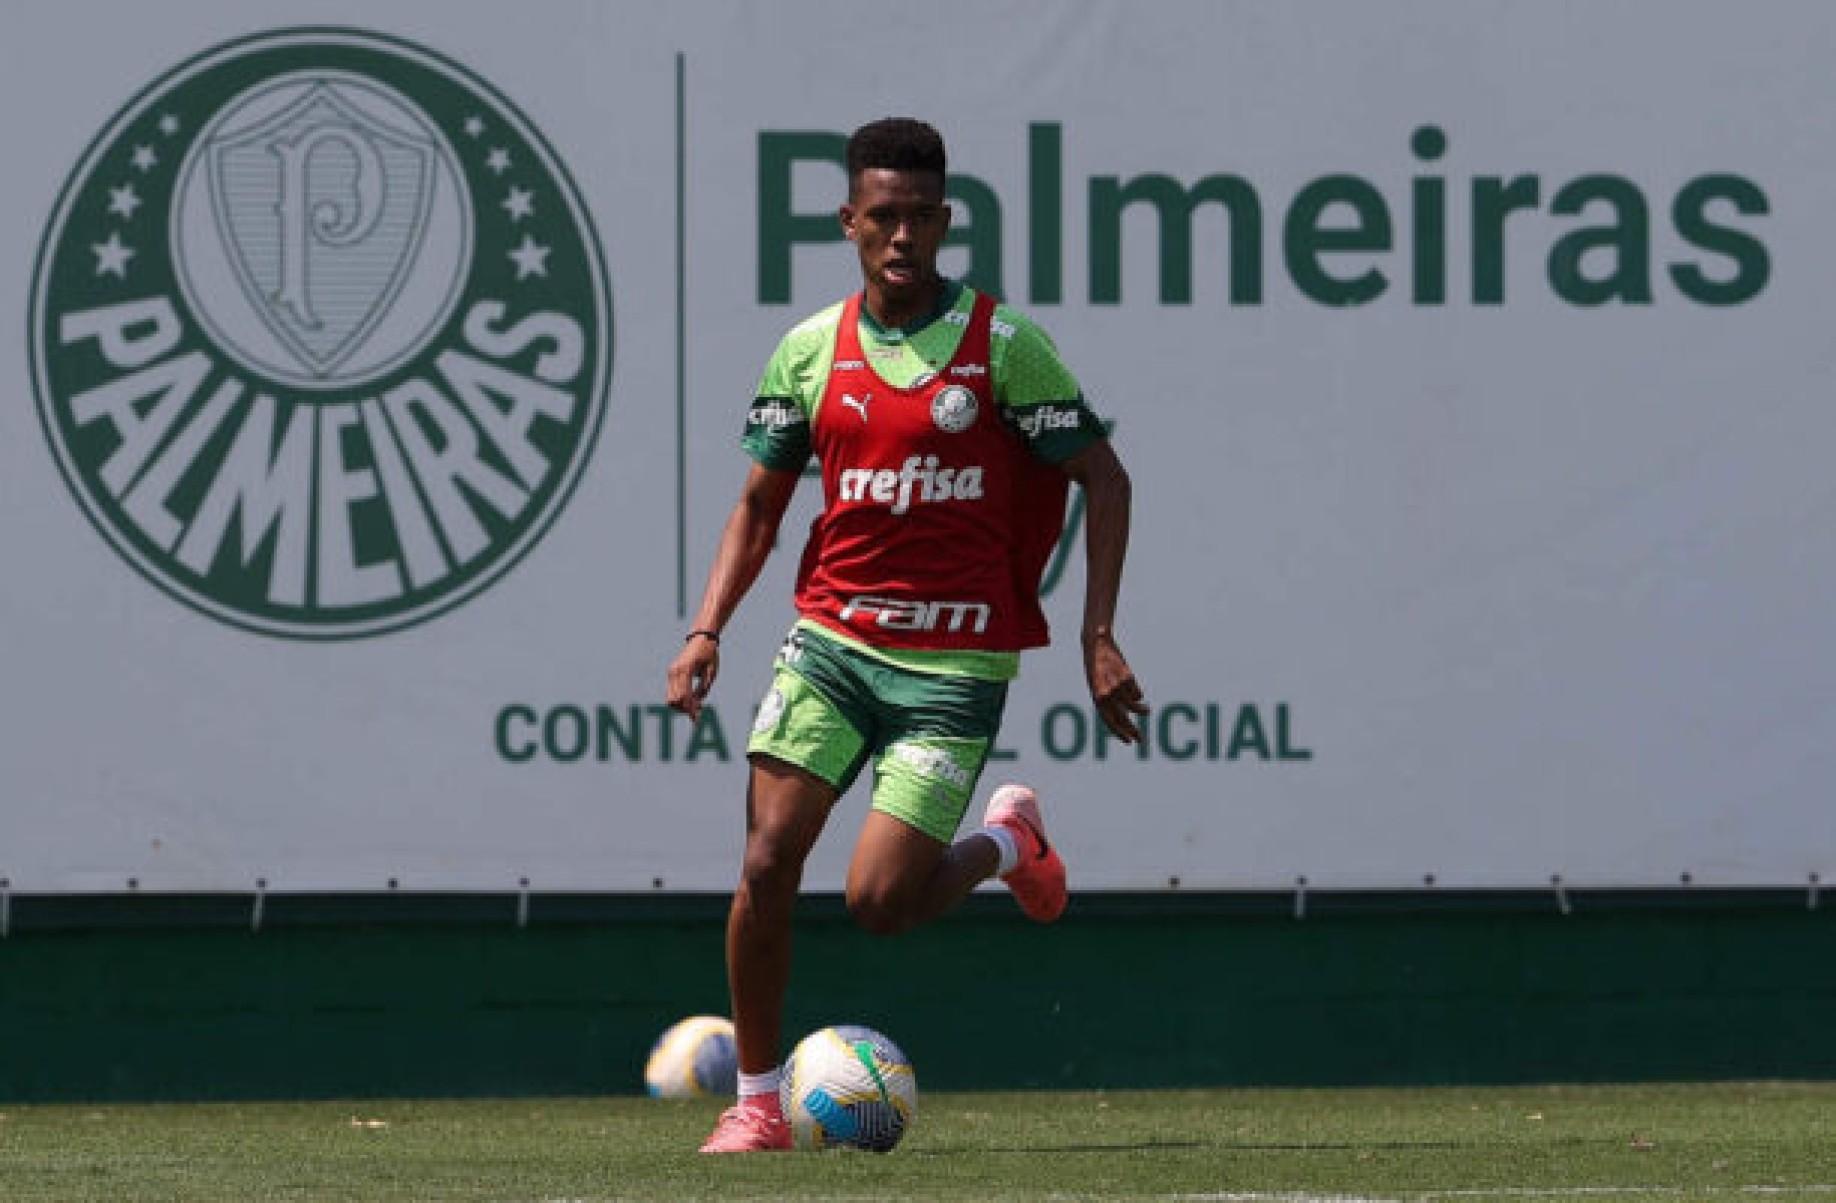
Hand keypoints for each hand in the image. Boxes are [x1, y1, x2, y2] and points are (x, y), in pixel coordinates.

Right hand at [666, 636, 720, 721]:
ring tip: (695, 707)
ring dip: (681, 706)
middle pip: (675, 700)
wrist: (701, 637)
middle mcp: (675, 671)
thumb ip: (703, 688)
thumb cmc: (709, 653)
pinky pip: (671, 692)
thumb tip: (696, 703)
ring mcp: (671, 672)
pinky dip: (678, 699)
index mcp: (685, 670)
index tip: (697, 720)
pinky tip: (690, 701)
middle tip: (697, 714)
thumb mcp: (711, 672)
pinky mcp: (671, 673)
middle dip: (685, 709)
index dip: (690, 710)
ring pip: (670, 698)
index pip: (685, 697)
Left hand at [1084, 629, 1146, 743]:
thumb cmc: (1096, 667)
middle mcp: (1107, 694)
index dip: (1119, 732)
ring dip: (1142, 710)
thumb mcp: (1098, 685)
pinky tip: (1138, 690)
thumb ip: (1107, 701)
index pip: (1108, 720)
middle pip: (1122, 717)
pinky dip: (1138, 694)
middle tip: (1142, 740)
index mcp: (1096, 697)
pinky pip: (1137, 692)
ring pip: (1134, 705)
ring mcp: (1118, 686)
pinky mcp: (1127, 678)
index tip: (1129, 742)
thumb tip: (1124, 717)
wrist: (1096, 644)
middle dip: (1133, 730)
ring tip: (1148, 711)